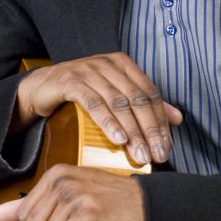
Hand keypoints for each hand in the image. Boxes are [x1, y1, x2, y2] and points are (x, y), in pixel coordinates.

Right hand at [12, 52, 182, 164]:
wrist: (42, 87)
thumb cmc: (82, 92)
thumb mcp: (115, 96)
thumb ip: (144, 104)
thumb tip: (178, 119)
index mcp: (124, 65)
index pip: (150, 94)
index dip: (161, 122)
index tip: (166, 147)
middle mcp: (109, 64)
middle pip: (138, 100)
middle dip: (150, 130)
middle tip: (156, 155)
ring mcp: (90, 71)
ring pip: (119, 103)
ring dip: (132, 131)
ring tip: (140, 154)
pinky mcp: (71, 82)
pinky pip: (94, 104)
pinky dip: (108, 123)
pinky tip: (118, 139)